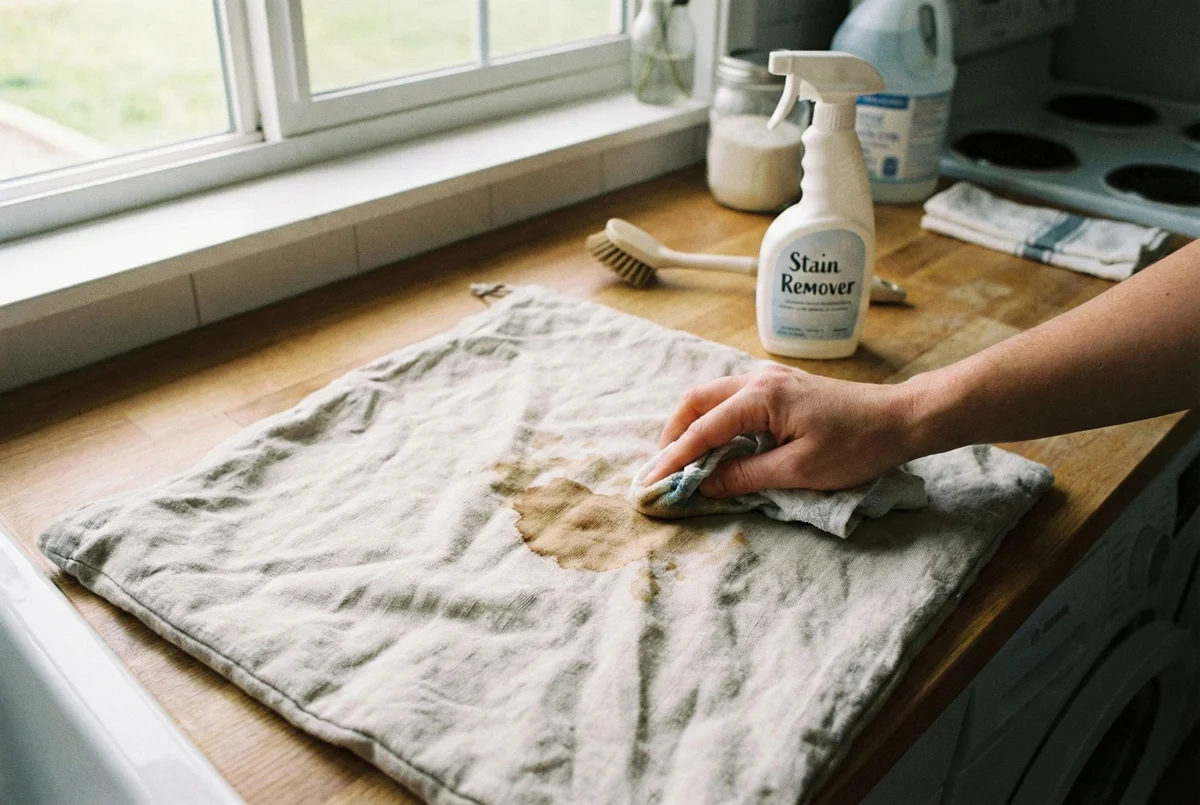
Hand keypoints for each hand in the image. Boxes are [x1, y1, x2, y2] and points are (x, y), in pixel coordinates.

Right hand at [643, 365, 920, 496]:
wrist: (900, 419)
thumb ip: (746, 476)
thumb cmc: (857, 446)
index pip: (702, 430)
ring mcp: (769, 379)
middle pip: (696, 402)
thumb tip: (704, 485)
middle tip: (661, 471)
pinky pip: (731, 400)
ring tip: (681, 461)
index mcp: (761, 398)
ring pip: (711, 398)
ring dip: (691, 427)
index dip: (673, 459)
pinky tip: (714, 445)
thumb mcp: (799, 471)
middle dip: (672, 436)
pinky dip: (713, 422)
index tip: (650, 483)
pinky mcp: (779, 387)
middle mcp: (758, 379)